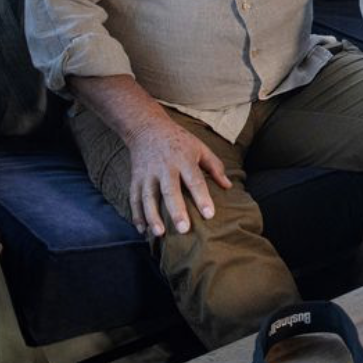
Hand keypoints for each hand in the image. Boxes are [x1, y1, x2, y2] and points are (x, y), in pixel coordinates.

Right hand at [124, 114, 231, 237]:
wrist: (147, 128)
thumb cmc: (179, 141)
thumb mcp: (200, 148)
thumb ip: (215, 167)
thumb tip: (228, 187)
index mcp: (184, 159)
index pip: (195, 180)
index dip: (202, 198)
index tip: (209, 215)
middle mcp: (165, 167)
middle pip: (170, 190)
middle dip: (176, 210)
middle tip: (183, 229)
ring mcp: (148, 174)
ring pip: (148, 197)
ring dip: (152, 216)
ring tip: (159, 234)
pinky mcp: (135, 179)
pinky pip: (134, 198)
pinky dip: (137, 215)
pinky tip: (143, 230)